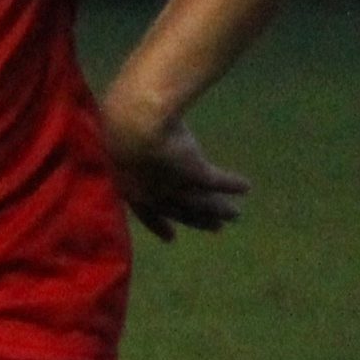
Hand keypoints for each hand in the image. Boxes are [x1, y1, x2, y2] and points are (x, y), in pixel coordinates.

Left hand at [102, 98, 249, 239]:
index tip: (171, 238)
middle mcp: (151, 194)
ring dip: (220, 209)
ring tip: (236, 214)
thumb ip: (122, 148)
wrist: (131, 122)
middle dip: (197, 220)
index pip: (144, 213)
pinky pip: (217, 182)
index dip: (158, 225)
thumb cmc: (116, 121)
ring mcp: (173, 186)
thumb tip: (113, 140)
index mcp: (127, 187)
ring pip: (200, 203)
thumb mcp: (116, 139)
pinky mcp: (194, 173)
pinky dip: (232, 184)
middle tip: (216, 228)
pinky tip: (246, 186)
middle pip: (178, 211)